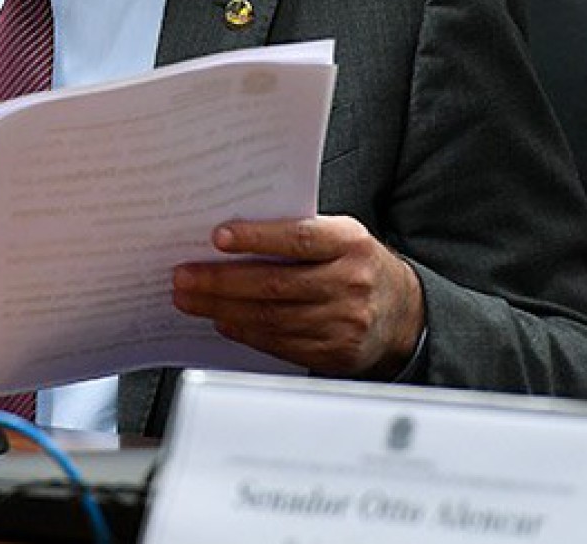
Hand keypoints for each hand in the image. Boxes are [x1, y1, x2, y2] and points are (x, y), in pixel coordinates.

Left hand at [171, 216, 424, 379]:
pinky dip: (246, 332)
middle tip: (183, 276)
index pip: (298, 239)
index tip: (217, 237)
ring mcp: (344, 322)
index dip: (257, 238)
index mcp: (349, 243)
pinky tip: (221, 321)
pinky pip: (281, 343)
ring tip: (189, 299)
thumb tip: (229, 238)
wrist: (403, 312)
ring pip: (272, 318)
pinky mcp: (336, 353)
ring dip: (223, 309)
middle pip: (275, 285)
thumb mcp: (340, 236)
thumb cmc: (356, 263)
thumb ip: (297, 234)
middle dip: (221, 281)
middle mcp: (350, 283)